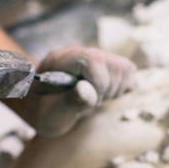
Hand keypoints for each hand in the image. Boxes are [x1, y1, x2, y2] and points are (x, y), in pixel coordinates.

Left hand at [8, 45, 135, 136]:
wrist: (40, 105)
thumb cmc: (43, 112)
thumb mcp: (49, 114)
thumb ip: (67, 102)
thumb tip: (87, 89)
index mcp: (59, 61)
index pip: (91, 59)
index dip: (98, 82)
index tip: (90, 100)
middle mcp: (77, 52)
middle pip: (112, 64)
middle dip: (107, 90)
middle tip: (91, 103)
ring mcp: (92, 55)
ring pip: (124, 67)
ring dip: (116, 89)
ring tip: (97, 99)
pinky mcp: (105, 63)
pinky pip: (128, 70)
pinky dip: (123, 86)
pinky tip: (105, 94)